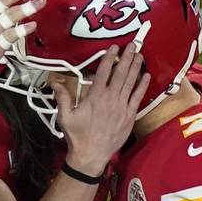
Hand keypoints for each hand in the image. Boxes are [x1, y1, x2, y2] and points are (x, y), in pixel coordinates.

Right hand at [54, 42, 150, 175]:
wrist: (91, 155)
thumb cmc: (77, 136)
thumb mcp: (65, 116)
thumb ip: (62, 98)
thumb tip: (54, 82)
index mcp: (95, 96)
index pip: (104, 72)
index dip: (110, 58)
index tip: (115, 47)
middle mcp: (111, 99)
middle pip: (121, 74)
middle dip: (127, 58)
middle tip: (133, 45)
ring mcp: (122, 107)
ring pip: (131, 83)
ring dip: (136, 67)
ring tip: (140, 55)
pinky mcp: (129, 116)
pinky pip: (138, 97)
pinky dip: (142, 86)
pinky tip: (146, 75)